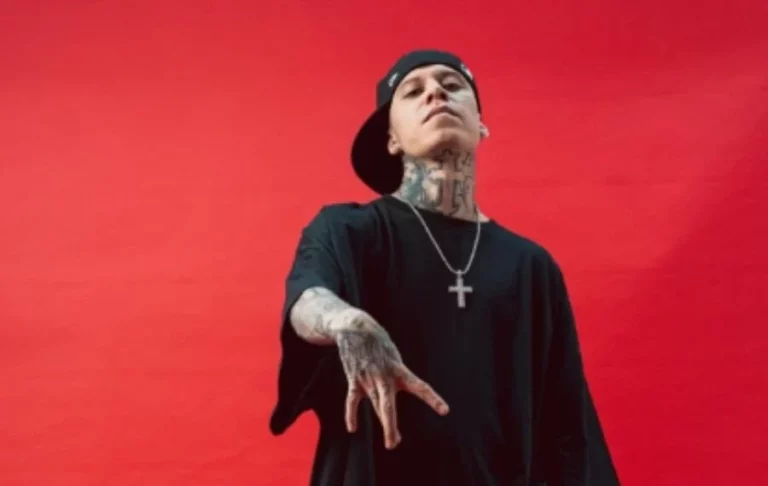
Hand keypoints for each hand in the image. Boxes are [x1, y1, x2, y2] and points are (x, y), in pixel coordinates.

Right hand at [332, 310, 449, 449]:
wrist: (354, 327)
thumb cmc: (379, 342)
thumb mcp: (394, 354)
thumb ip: (396, 376)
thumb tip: (390, 397)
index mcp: (398, 369)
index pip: (419, 386)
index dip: (432, 399)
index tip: (445, 411)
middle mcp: (384, 377)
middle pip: (387, 406)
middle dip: (390, 425)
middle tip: (395, 443)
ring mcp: (367, 379)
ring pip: (374, 406)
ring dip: (385, 424)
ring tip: (392, 442)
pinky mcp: (354, 379)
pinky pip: (352, 401)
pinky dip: (351, 414)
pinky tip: (353, 428)